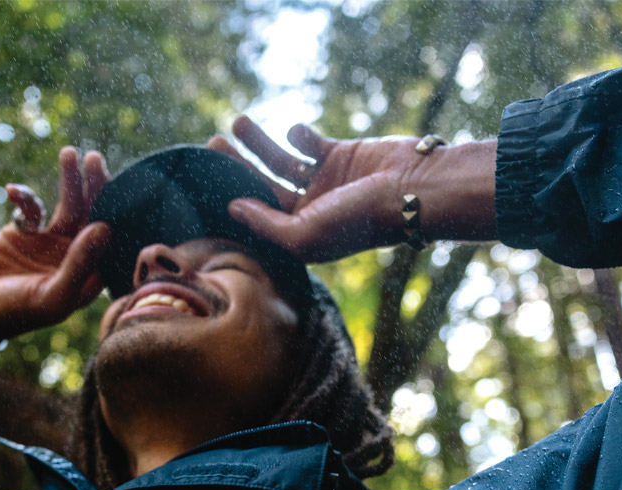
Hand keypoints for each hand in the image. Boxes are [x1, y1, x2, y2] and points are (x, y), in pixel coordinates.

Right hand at [0, 147, 111, 370]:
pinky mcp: (27, 232)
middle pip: (93, 216)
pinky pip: (34, 207)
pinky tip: (12, 192)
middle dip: (96, 188)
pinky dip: (25, 196)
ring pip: (69, 205)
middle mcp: (76, 258)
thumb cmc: (14, 313)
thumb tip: (104, 228)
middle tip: (95, 159)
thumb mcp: (51, 295)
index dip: (117, 214)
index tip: (119, 188)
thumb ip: (79, 265)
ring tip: (70, 152)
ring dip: (69, 180)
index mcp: (89, 277)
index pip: (111, 241)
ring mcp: (52, 243)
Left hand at [209, 116, 495, 261]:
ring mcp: (323, 182)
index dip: (231, 197)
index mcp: (299, 235)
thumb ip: (266, 224)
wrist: (415, 189)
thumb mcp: (306, 233)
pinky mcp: (339, 155)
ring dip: (259, 142)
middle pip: (262, 185)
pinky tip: (294, 132)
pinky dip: (298, 134)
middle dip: (237, 164)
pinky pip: (309, 143)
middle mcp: (309, 210)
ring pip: (280, 160)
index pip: (256, 216)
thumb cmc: (362, 220)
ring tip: (237, 122)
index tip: (206, 178)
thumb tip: (234, 207)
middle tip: (211, 143)